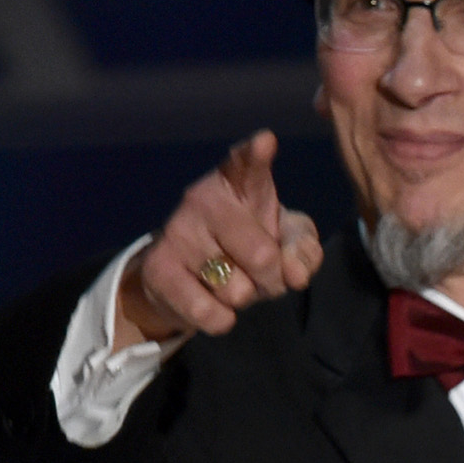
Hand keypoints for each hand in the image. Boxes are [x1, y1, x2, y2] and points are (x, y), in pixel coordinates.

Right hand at [117, 130, 323, 348]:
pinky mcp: (158, 269)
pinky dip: (221, 319)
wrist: (187, 279)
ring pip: (238, 290)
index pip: (246, 163)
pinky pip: (210, 313)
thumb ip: (304, 251)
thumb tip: (293, 273)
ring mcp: (177, 232)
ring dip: (246, 298)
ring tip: (233, 283)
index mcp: (238, 183)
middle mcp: (202, 199)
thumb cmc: (249, 247)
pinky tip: (213, 303)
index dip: (255, 155)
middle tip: (262, 273)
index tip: (264, 143)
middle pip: (262, 256)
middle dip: (273, 279)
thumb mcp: (287, 242)